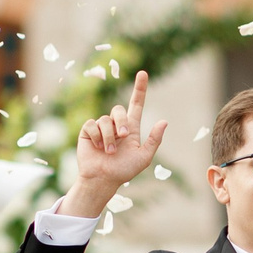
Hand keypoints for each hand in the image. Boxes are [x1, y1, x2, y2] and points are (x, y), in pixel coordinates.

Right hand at [62, 70, 167, 220]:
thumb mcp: (144, 157)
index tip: (143, 73)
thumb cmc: (124, 170)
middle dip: (122, 122)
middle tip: (124, 136)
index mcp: (131, 128)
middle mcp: (116, 125)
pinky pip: (92, 124)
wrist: (103, 179)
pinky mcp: (88, 131)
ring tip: (109, 152)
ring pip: (105, 120)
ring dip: (109, 137)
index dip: (140, 89)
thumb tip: (164, 121)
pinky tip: (98, 147)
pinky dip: (97, 136)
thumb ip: (154, 140)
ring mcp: (101, 127)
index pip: (136, 104)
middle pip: (119, 109)